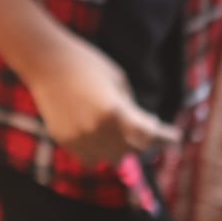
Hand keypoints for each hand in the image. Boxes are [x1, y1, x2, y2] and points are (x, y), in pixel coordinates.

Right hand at [22, 35, 178, 165]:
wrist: (46, 62)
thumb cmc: (86, 64)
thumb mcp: (119, 82)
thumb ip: (131, 108)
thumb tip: (139, 127)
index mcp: (116, 113)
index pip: (150, 135)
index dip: (165, 136)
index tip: (175, 136)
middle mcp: (98, 130)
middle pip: (133, 149)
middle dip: (145, 141)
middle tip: (149, 132)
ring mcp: (80, 138)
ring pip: (112, 158)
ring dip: (122, 149)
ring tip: (125, 136)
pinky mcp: (65, 140)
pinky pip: (90, 158)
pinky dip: (100, 152)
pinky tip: (102, 139)